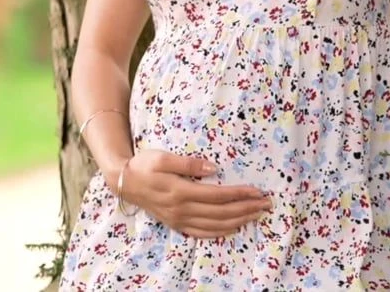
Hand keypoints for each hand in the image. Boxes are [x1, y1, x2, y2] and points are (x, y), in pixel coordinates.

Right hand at [117, 149, 272, 238]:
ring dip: (238, 221)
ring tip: (256, 215)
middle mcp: (181, 210)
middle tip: (266, 204)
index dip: (239, 194)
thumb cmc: (144, 164)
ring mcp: (179, 219)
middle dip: (246, 209)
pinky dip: (220, 232)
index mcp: (180, 192)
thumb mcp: (163, 157)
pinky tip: (233, 228)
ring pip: (214, 225)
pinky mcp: (176, 224)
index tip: (257, 191)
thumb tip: (213, 168)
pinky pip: (202, 233)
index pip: (218, 196)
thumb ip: (188, 163)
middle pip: (221, 213)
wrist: (123, 181)